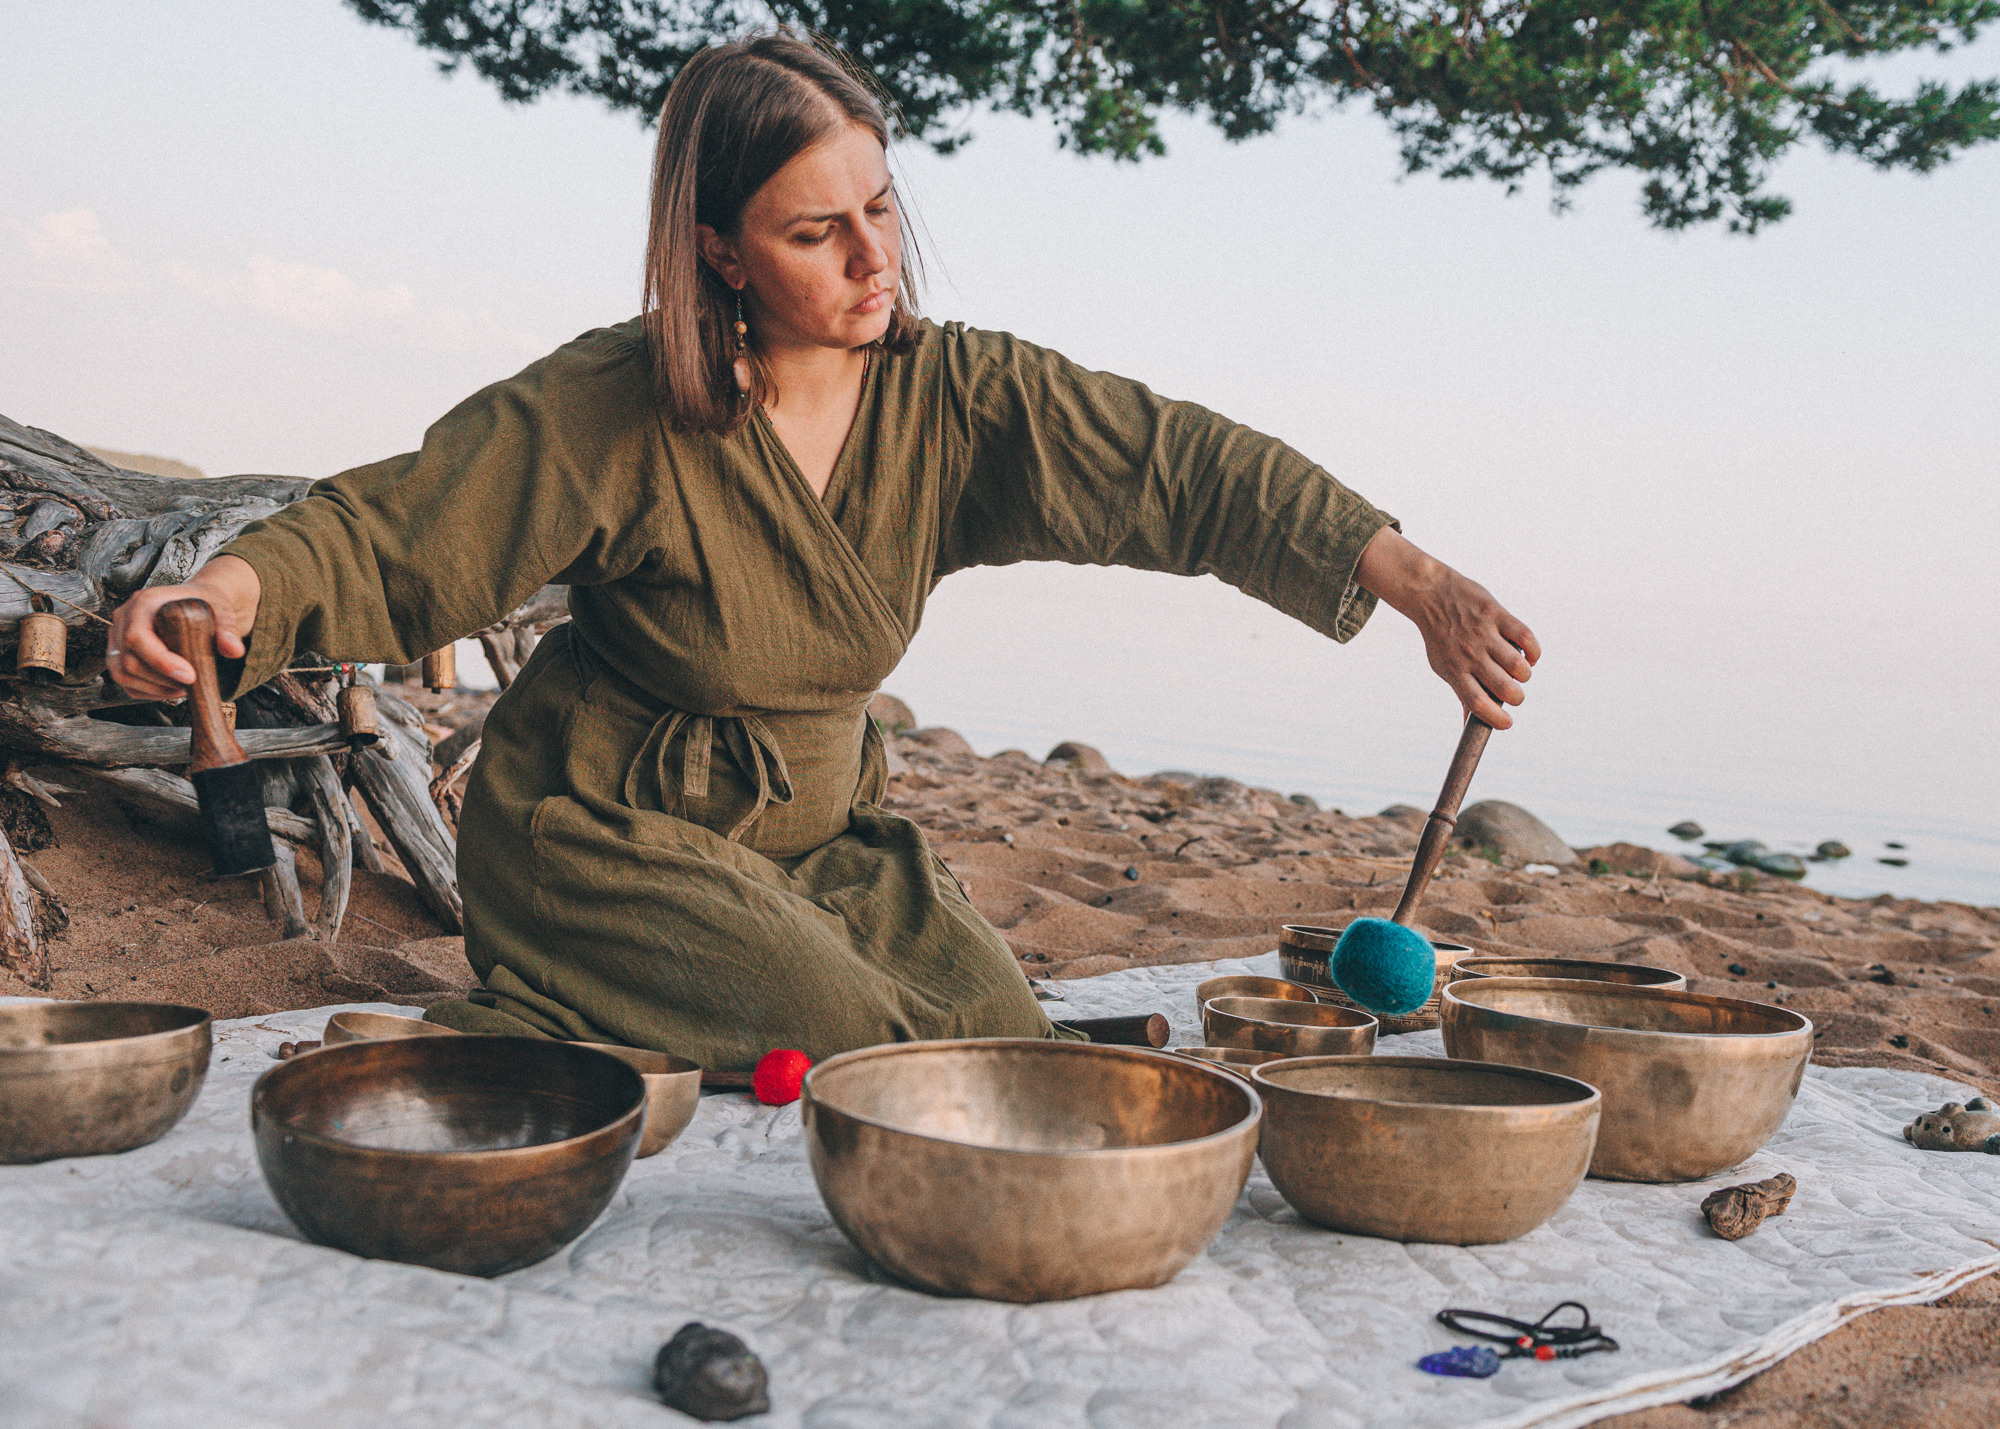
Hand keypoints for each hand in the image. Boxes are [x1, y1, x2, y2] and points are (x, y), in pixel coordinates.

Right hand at [106, 555, 261, 700]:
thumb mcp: (221, 611)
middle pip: (129, 661)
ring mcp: (118, 637)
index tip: (190, 676)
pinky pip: (125, 681)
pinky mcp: (119, 654)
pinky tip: (171, 689)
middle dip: (162, 680)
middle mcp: (125, 618)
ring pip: (123, 674)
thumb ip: (228, 629)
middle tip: (192, 684)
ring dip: (155, 689)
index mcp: (144, 602)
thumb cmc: (205, 604)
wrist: (198, 603)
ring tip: (184, 688)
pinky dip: (147, 692)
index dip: (161, 661)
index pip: (138, 637)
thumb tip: (234, 649)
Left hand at [1355, 527, 1540, 729]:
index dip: (1496, 719)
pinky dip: (1534, 652)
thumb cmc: (1441, 637)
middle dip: (1516, 698)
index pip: (1477, 704)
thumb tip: (1468, 723)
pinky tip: (1529, 655)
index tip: (1507, 723)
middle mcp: (1469, 654)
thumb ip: (1461, 692)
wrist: (1431, 594)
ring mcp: (1483, 633)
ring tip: (1520, 672)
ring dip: (1525, 675)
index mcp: (1454, 671)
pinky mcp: (1496, 614)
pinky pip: (1525, 638)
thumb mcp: (1443, 666)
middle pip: (1503, 688)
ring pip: (1517, 666)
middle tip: (1515, 694)